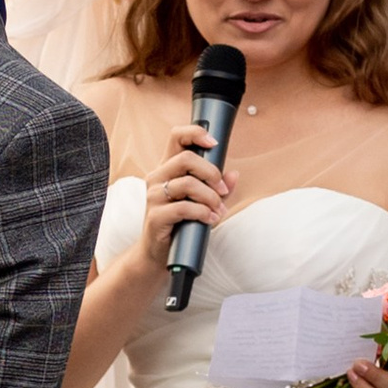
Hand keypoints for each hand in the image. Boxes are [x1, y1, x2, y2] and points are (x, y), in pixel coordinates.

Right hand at [139, 123, 233, 278]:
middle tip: (222, 190)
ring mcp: (154, 196)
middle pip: (186, 158)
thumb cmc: (181, 224)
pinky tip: (210, 220)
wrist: (158, 254)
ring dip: (210, 197)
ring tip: (218, 211)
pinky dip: (202, 213)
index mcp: (167, 168)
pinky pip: (183, 208)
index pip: (176, 137)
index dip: (196, 133)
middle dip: (211, 173)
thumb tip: (234, 175)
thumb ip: (219, 189)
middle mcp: (157, 178)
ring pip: (187, 183)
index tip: (214, 143)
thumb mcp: (204, 203)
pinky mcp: (155, 216)